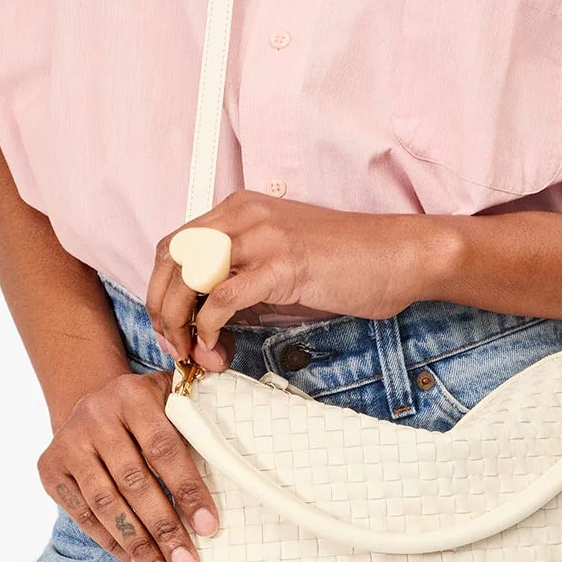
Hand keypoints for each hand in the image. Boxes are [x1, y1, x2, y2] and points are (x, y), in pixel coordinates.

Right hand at [37, 366, 221, 561]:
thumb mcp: (171, 397)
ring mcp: (69, 443)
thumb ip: (199, 414)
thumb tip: (237, 454)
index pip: (164, 449)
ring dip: (138, 545)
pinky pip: (84, 515)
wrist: (88, 401)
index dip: (187, 490)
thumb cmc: (146, 409)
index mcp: (133, 396)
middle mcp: (96, 417)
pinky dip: (113, 543)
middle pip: (135, 482)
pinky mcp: (50, 469)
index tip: (210, 527)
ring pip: (107, 504)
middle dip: (164, 529)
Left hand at [147, 190, 444, 370]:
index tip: (172, 329)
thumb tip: (203, 328)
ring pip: (188, 275)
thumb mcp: (280, 266)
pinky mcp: (282, 263)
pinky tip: (216, 346)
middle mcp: (243, 214)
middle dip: (161, 308)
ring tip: (195, 353)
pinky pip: (222, 298)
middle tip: (176, 347)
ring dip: (179, 321)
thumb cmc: (347, 264)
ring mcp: (262, 235)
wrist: (399, 255)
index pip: (174, 245)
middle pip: (169, 258)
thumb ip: (240, 286)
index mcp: (239, 209)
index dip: (161, 290)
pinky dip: (208, 328)